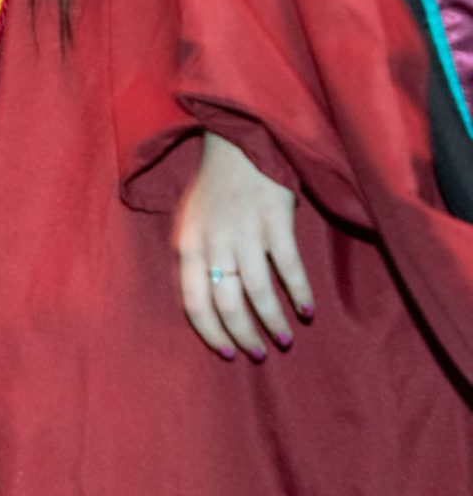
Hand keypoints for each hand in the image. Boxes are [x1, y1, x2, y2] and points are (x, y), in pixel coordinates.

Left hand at [175, 131, 314, 361]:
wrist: (237, 142)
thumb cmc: (214, 187)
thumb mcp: (191, 223)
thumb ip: (198, 259)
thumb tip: (210, 306)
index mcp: (189, 244)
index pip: (194, 303)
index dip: (211, 334)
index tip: (228, 353)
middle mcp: (214, 241)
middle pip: (227, 304)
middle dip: (245, 335)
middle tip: (259, 353)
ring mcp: (244, 231)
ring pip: (258, 292)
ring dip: (273, 322)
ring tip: (284, 339)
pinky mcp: (274, 219)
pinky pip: (288, 267)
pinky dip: (299, 293)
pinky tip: (306, 310)